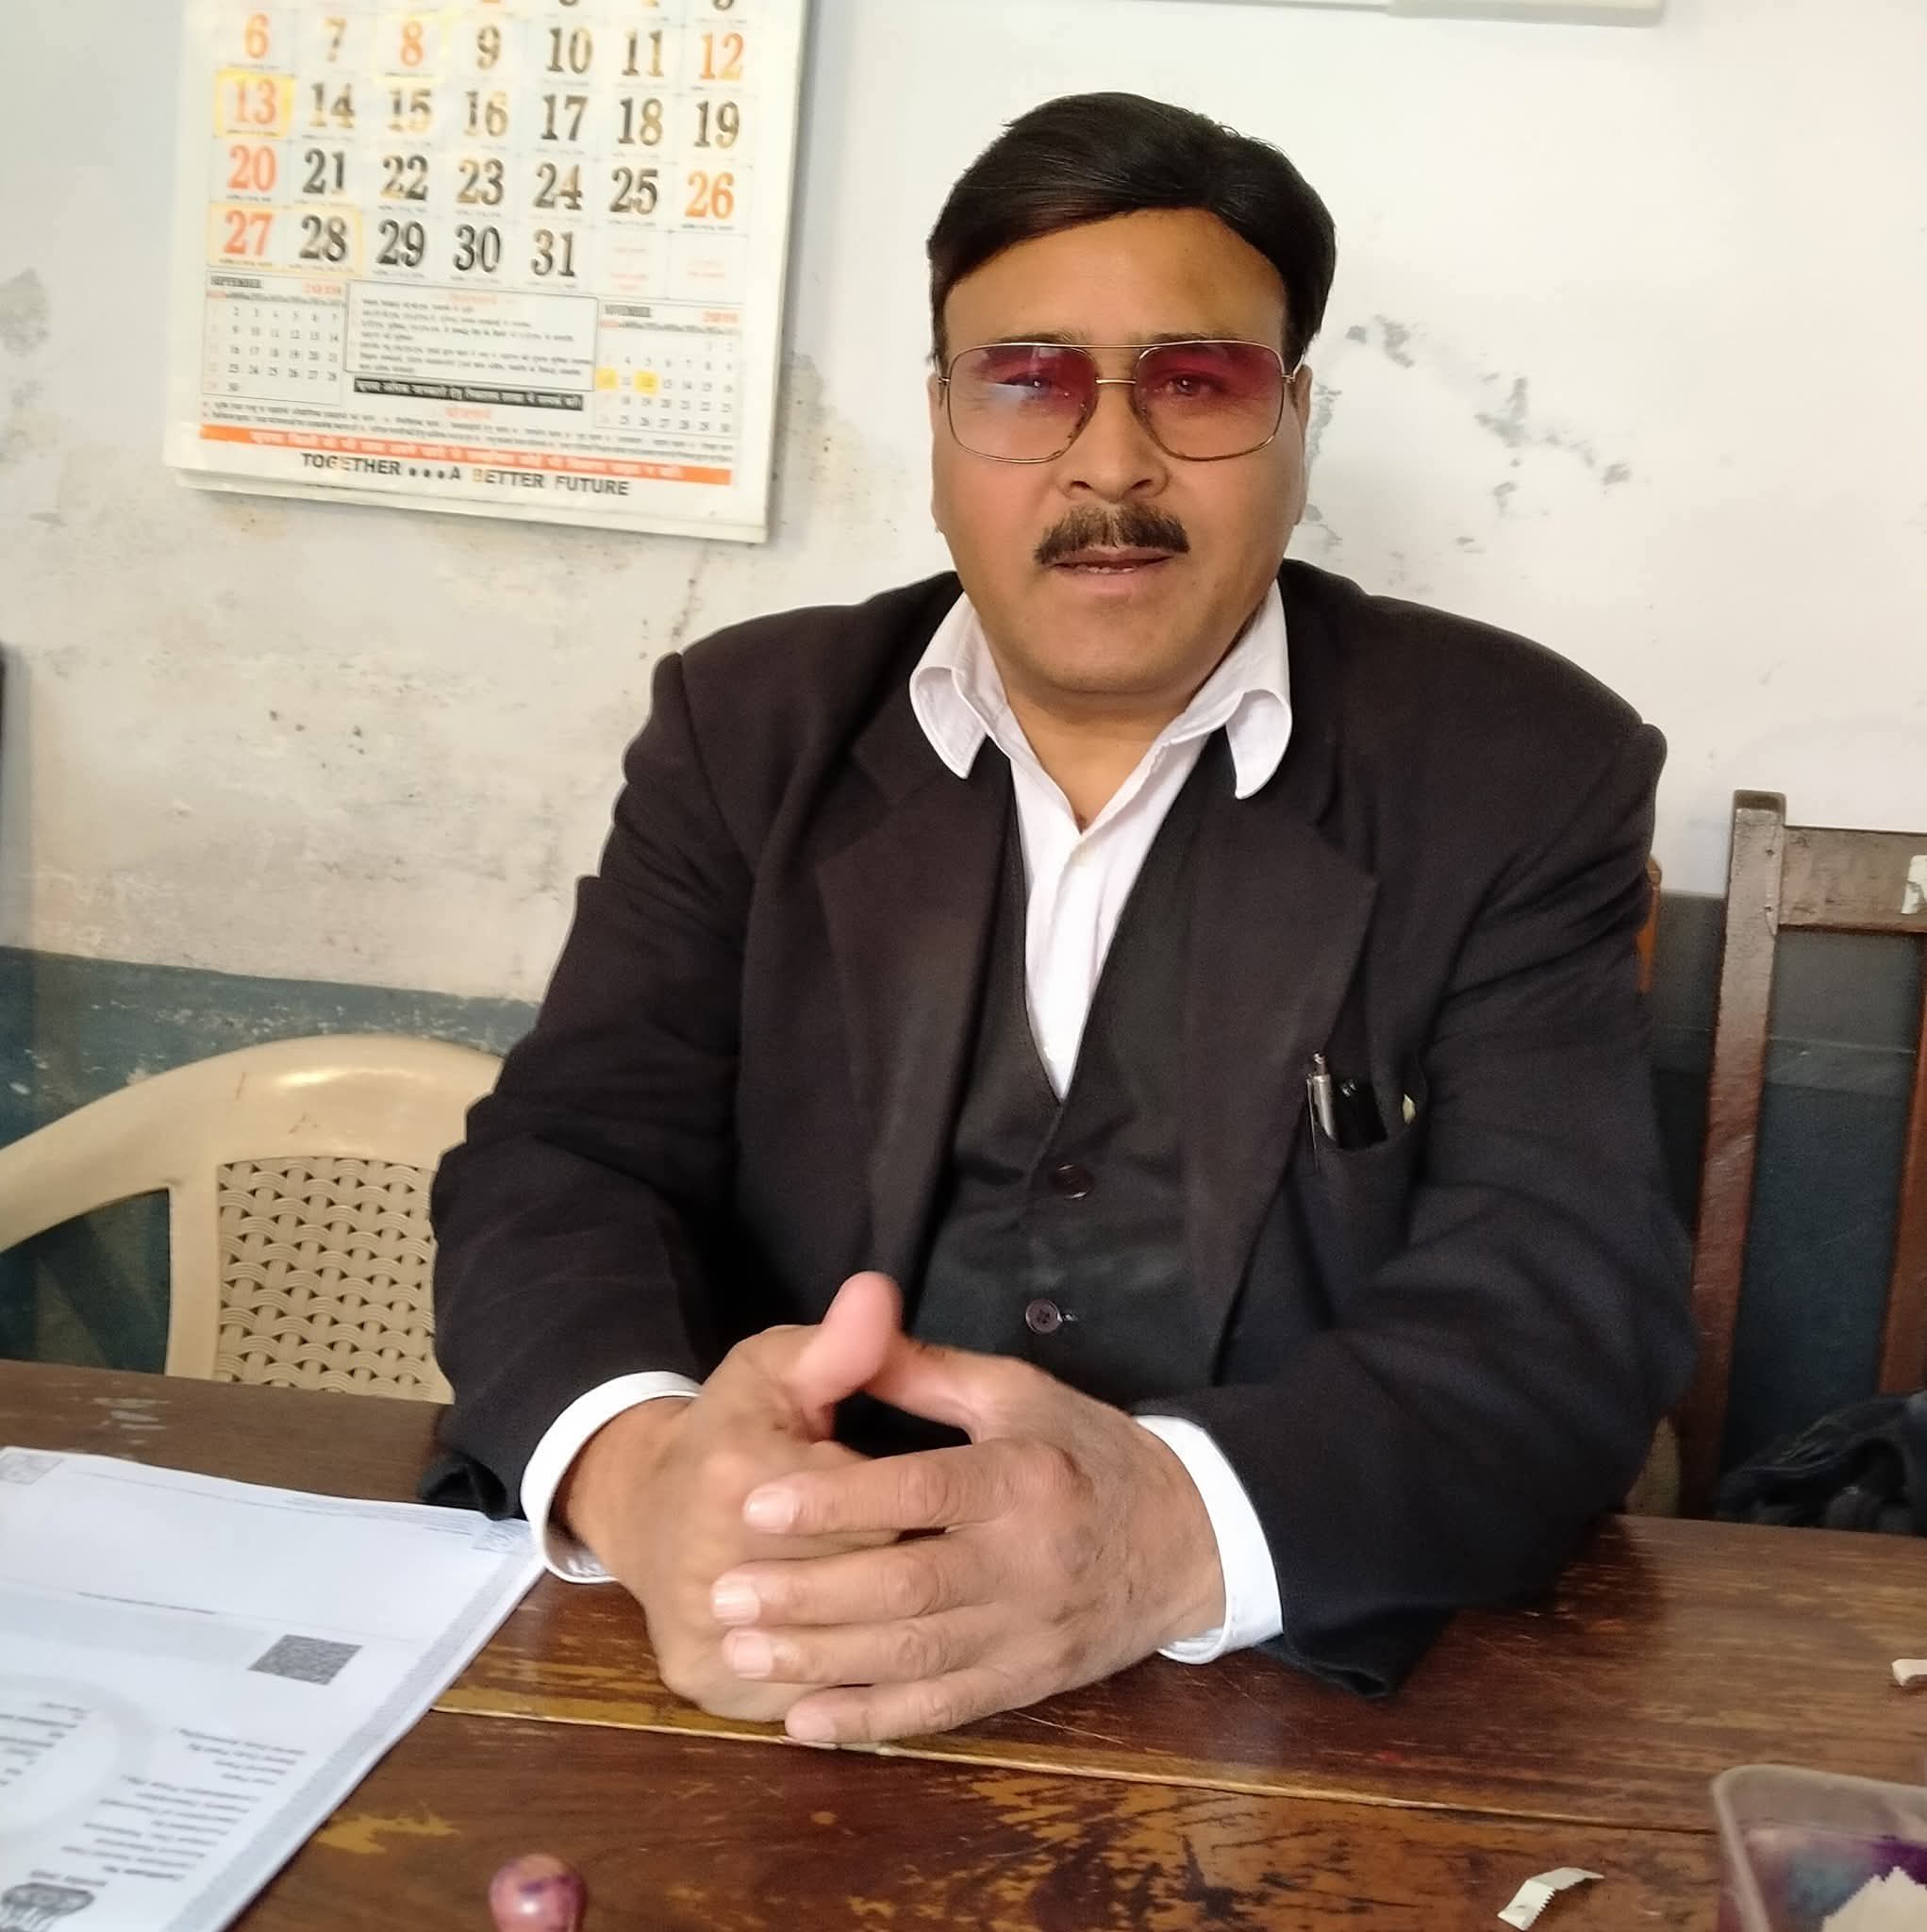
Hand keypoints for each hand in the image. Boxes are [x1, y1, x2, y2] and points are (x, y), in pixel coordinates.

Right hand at [557, 1272, 902, 1721]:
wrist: (647, 1510)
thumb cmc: (732, 1429)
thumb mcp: (779, 1369)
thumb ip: (839, 1344)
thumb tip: (881, 1294)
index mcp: (738, 1477)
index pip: (871, 1508)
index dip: (912, 1505)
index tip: (946, 1503)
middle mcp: (711, 1564)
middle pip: (860, 1582)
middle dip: (908, 1570)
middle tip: (946, 1559)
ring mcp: (704, 1636)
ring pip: (839, 1648)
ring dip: (892, 1633)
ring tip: (929, 1607)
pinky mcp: (707, 1686)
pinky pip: (806, 1693)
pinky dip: (852, 1679)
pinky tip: (883, 1653)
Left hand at [706, 1321, 1225, 1742]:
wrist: (1186, 1539)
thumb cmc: (1086, 1451)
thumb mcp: (1020, 1392)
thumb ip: (930, 1373)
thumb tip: (852, 1332)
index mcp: (1024, 1477)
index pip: (922, 1490)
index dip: (838, 1498)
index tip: (757, 1501)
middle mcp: (1028, 1562)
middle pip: (909, 1585)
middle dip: (811, 1593)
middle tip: (726, 1591)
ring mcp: (1029, 1633)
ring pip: (916, 1658)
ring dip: (825, 1661)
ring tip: (745, 1650)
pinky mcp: (1026, 1683)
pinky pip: (943, 1710)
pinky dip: (873, 1721)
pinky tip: (806, 1721)